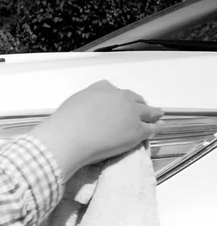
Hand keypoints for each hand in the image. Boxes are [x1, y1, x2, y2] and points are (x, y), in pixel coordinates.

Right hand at [30, 80, 163, 178]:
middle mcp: (120, 97)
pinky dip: (156, 127)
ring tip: (157, 116)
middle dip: (138, 104)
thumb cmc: (66, 122)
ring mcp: (131, 113)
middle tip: (140, 109)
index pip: (116, 91)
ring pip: (148, 112)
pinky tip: (159, 127)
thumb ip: (87, 103)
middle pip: (134, 99)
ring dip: (153, 113)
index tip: (119, 104)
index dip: (120, 99)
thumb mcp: (74, 103)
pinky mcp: (138, 130)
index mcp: (103, 88)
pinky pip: (152, 128)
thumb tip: (89, 109)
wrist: (70, 137)